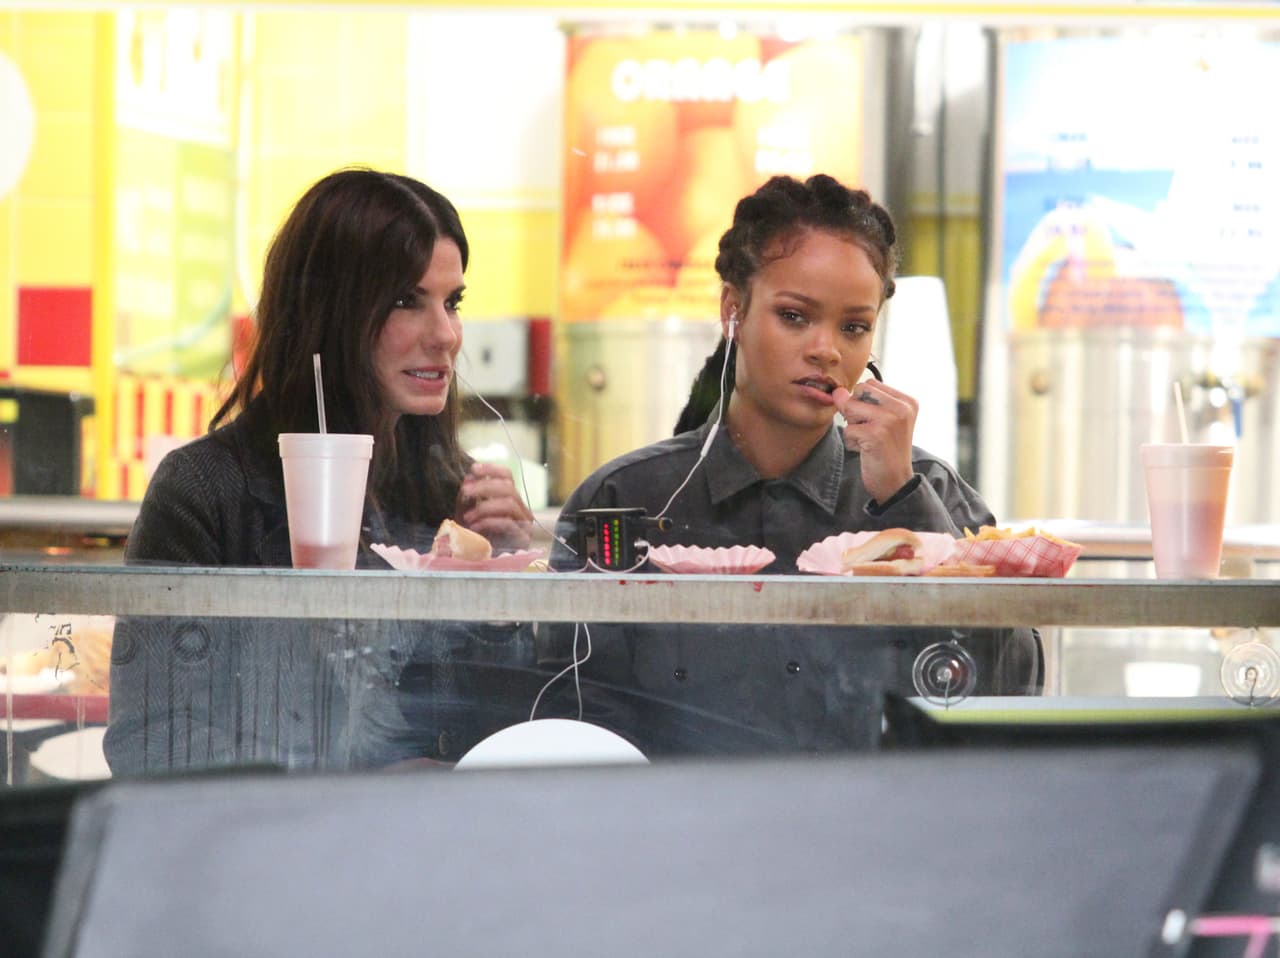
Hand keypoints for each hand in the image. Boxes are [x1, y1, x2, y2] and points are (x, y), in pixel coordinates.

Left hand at [456, 462, 533, 551]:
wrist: (483, 563)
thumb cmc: (476, 538)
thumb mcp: (469, 513)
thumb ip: (470, 496)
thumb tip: (469, 478)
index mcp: (510, 499)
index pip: (507, 476)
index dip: (491, 469)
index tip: (473, 469)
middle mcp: (521, 509)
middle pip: (508, 487)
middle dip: (484, 486)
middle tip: (465, 492)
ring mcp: (525, 524)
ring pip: (509, 503)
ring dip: (485, 507)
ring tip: (467, 516)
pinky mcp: (522, 538)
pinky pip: (507, 522)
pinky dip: (489, 522)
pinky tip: (475, 527)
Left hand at [833, 382, 917, 504]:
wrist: (896, 482)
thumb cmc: (886, 451)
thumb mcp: (880, 421)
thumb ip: (861, 402)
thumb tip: (837, 391)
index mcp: (907, 401)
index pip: (870, 384)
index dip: (862, 402)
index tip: (875, 422)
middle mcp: (902, 407)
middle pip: (859, 391)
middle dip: (855, 411)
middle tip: (869, 431)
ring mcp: (890, 420)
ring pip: (850, 407)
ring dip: (852, 426)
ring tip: (867, 440)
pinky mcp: (876, 434)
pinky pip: (847, 429)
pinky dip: (851, 442)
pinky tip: (866, 450)